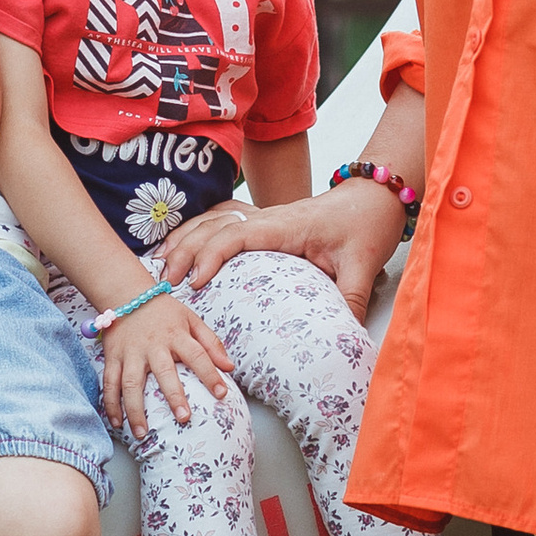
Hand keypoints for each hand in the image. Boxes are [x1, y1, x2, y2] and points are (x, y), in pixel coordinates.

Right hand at [104, 291, 233, 447]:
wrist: (126, 294)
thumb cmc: (164, 311)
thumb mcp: (192, 320)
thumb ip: (211, 343)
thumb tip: (229, 367)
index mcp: (176, 335)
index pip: (198, 356)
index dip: (211, 375)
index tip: (222, 394)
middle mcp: (153, 346)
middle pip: (163, 372)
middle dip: (174, 396)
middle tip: (183, 418)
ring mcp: (130, 353)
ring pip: (130, 384)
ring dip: (135, 410)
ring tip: (143, 434)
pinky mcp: (112, 358)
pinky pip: (109, 384)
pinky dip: (111, 405)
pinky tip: (117, 423)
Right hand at [161, 180, 403, 323]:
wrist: (374, 196)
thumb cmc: (367, 223)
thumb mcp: (362, 265)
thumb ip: (350, 300)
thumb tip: (341, 339)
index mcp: (285, 225)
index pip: (236, 233)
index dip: (211, 255)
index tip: (196, 282)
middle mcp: (268, 218)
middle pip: (214, 225)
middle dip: (184, 250)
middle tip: (166, 282)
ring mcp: (264, 218)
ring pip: (213, 219)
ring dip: (184, 239)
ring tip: (160, 265)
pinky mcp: (265, 224)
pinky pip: (222, 221)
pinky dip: (198, 232)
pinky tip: (181, 246)